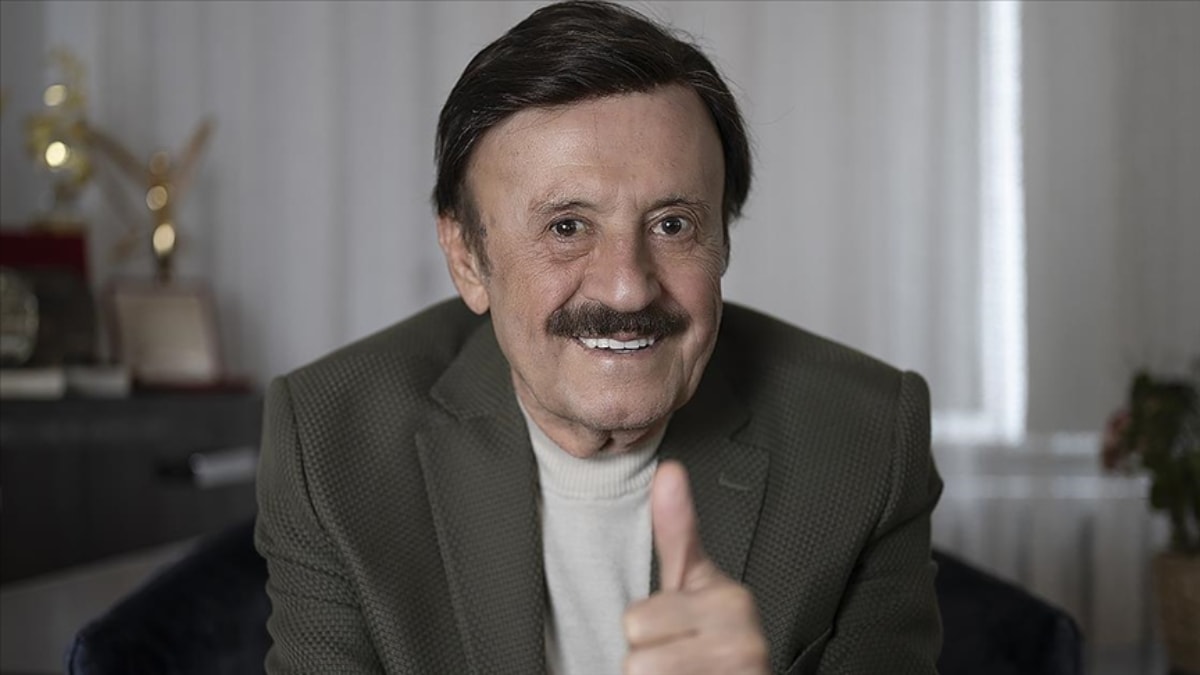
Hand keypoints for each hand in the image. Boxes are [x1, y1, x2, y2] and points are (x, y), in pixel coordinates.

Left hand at [622, 461, 768, 674]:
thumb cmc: (714, 640)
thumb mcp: (693, 581)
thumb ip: (677, 529)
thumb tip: (668, 469)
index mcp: (731, 599)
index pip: (637, 621)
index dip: (647, 628)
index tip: (675, 632)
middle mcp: (743, 638)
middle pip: (636, 649)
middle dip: (649, 654)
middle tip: (680, 652)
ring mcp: (738, 666)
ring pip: (642, 672)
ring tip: (687, 670)